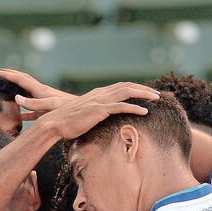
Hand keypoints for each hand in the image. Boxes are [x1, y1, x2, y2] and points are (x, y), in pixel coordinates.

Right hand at [0, 68, 75, 120]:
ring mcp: (44, 101)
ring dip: (14, 90)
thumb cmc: (72, 111)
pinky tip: (18, 116)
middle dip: (9, 75)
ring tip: (3, 90)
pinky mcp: (48, 111)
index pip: (20, 78)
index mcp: (41, 90)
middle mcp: (41, 93)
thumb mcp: (53, 106)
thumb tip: (16, 98)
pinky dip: (23, 110)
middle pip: (22, 80)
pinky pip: (31, 109)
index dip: (6, 74)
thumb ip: (35, 103)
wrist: (87, 114)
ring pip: (25, 94)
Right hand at [28, 82, 159, 138]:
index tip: (147, 93)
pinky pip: (121, 107)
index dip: (135, 88)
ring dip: (143, 94)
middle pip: (127, 86)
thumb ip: (94, 115)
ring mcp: (100, 101)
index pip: (120, 87)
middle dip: (144, 89)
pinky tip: (145, 112)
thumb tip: (101, 121)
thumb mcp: (84, 116)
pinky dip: (134, 108)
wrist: (54, 124)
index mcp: (97, 95)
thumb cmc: (67, 123)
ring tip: (156, 99)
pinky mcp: (99, 110)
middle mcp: (100, 94)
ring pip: (126, 92)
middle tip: (157, 94)